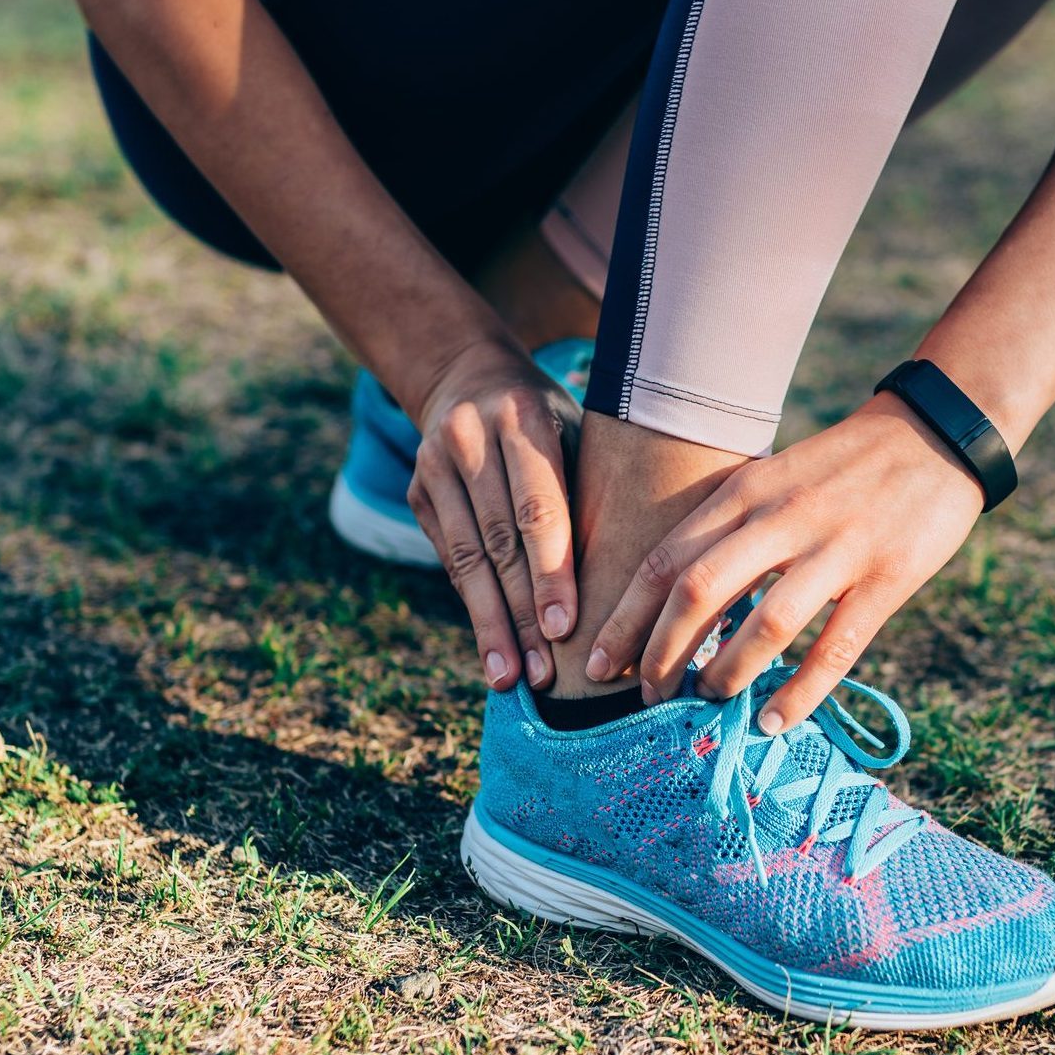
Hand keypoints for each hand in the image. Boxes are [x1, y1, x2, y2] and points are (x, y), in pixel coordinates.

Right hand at [406, 340, 583, 690]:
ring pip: (466, 558)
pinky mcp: (417, 490)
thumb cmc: (553, 420)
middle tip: (544, 674)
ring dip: (491, 624)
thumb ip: (593, 491)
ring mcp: (434, 463)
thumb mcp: (578, 432)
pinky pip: (449, 558)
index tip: (564, 628)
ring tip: (511, 678)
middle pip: (499, 542)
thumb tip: (637, 582)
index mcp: (524, 417)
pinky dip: (474, 605)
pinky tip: (492, 648)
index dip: (550, 572)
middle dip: (522, 613)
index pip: (538, 507)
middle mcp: (470, 437)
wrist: (468, 376)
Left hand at [588, 393, 986, 730]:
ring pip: (764, 625)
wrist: (936, 433)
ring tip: (708, 703)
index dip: (626, 618)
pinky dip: (800, 693)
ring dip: (726, 674)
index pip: (666, 559)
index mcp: (746, 491)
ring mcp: (836, 548)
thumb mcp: (774, 478)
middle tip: (647, 696)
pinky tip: (775, 722)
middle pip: (699, 592)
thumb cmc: (844, 466)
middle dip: (662, 654)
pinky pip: (835, 648)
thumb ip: (730, 529)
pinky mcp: (886, 579)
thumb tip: (681, 605)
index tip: (597, 663)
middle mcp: (782, 517)